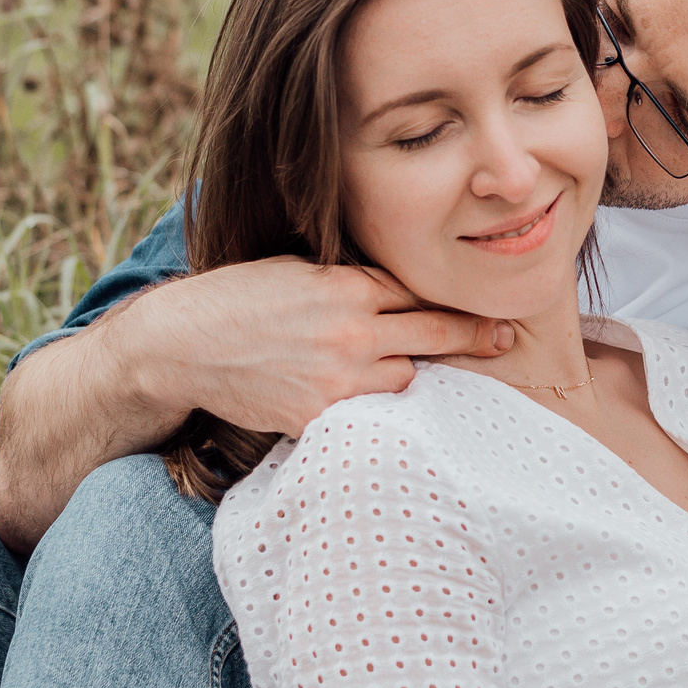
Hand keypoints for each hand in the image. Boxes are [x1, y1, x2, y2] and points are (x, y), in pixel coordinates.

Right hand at [126, 258, 512, 437]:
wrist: (182, 343)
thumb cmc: (237, 298)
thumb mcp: (298, 270)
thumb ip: (348, 278)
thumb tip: (394, 286)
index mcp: (347, 287)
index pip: (418, 292)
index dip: (449, 299)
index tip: (483, 304)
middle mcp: (351, 331)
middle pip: (434, 333)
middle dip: (474, 335)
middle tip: (505, 337)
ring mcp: (337, 378)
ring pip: (405, 378)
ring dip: (406, 373)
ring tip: (404, 370)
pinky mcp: (318, 417)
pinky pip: (368, 413)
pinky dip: (372, 405)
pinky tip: (371, 401)